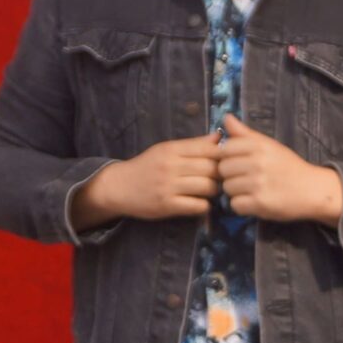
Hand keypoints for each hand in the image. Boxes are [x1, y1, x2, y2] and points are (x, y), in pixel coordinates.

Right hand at [74, 135, 222, 224]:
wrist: (118, 187)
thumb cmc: (147, 167)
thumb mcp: (166, 150)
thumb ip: (193, 145)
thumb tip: (219, 137)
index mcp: (171, 149)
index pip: (208, 148)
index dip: (222, 156)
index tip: (223, 162)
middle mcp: (170, 165)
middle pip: (211, 168)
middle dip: (220, 175)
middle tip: (220, 180)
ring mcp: (168, 186)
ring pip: (208, 187)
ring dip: (214, 191)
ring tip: (209, 191)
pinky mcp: (167, 205)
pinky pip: (198, 206)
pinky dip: (204, 206)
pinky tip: (200, 203)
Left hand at [217, 114, 342, 223]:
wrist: (313, 189)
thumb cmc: (289, 166)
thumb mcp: (269, 145)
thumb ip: (245, 133)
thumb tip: (226, 117)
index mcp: (259, 146)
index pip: (224, 149)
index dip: (228, 157)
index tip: (239, 162)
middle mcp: (258, 163)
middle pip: (223, 169)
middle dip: (230, 175)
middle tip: (245, 178)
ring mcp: (258, 184)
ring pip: (227, 188)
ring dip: (236, 191)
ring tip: (251, 190)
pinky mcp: (260, 203)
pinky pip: (235, 205)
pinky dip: (242, 206)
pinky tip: (254, 201)